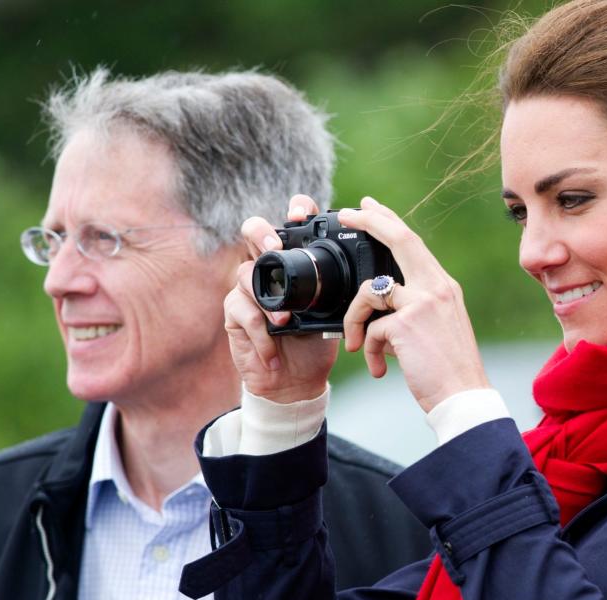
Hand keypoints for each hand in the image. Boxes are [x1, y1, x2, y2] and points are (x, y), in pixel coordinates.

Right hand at [228, 195, 337, 402]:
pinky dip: (260, 334)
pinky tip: (273, 350)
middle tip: (275, 247)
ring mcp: (248, 289)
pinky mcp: (235, 314)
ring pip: (246, 273)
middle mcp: (269, 269)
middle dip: (261, 232)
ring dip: (267, 301)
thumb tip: (371, 276)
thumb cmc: (317, 343)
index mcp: (295, 263)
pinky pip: (241, 312)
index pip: (292, 224)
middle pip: (253, 230)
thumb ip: (345, 292)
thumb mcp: (337, 315)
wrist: (297, 382)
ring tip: (284, 322)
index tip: (302, 215)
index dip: (294, 210)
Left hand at [339, 196, 490, 412]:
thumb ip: (414, 310)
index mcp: (444, 287)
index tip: (369, 207)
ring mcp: (422, 303)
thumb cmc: (449, 370)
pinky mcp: (406, 324)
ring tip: (357, 344)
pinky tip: (380, 368)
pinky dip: (369, 350)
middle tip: (345, 213)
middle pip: (399, 239)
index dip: (389, 221)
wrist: (463, 397)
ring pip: (369, 290)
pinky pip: (371, 329)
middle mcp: (437, 288)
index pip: (413, 243)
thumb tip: (380, 312)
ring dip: (354, 319)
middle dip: (369, 220)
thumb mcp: (437, 329)